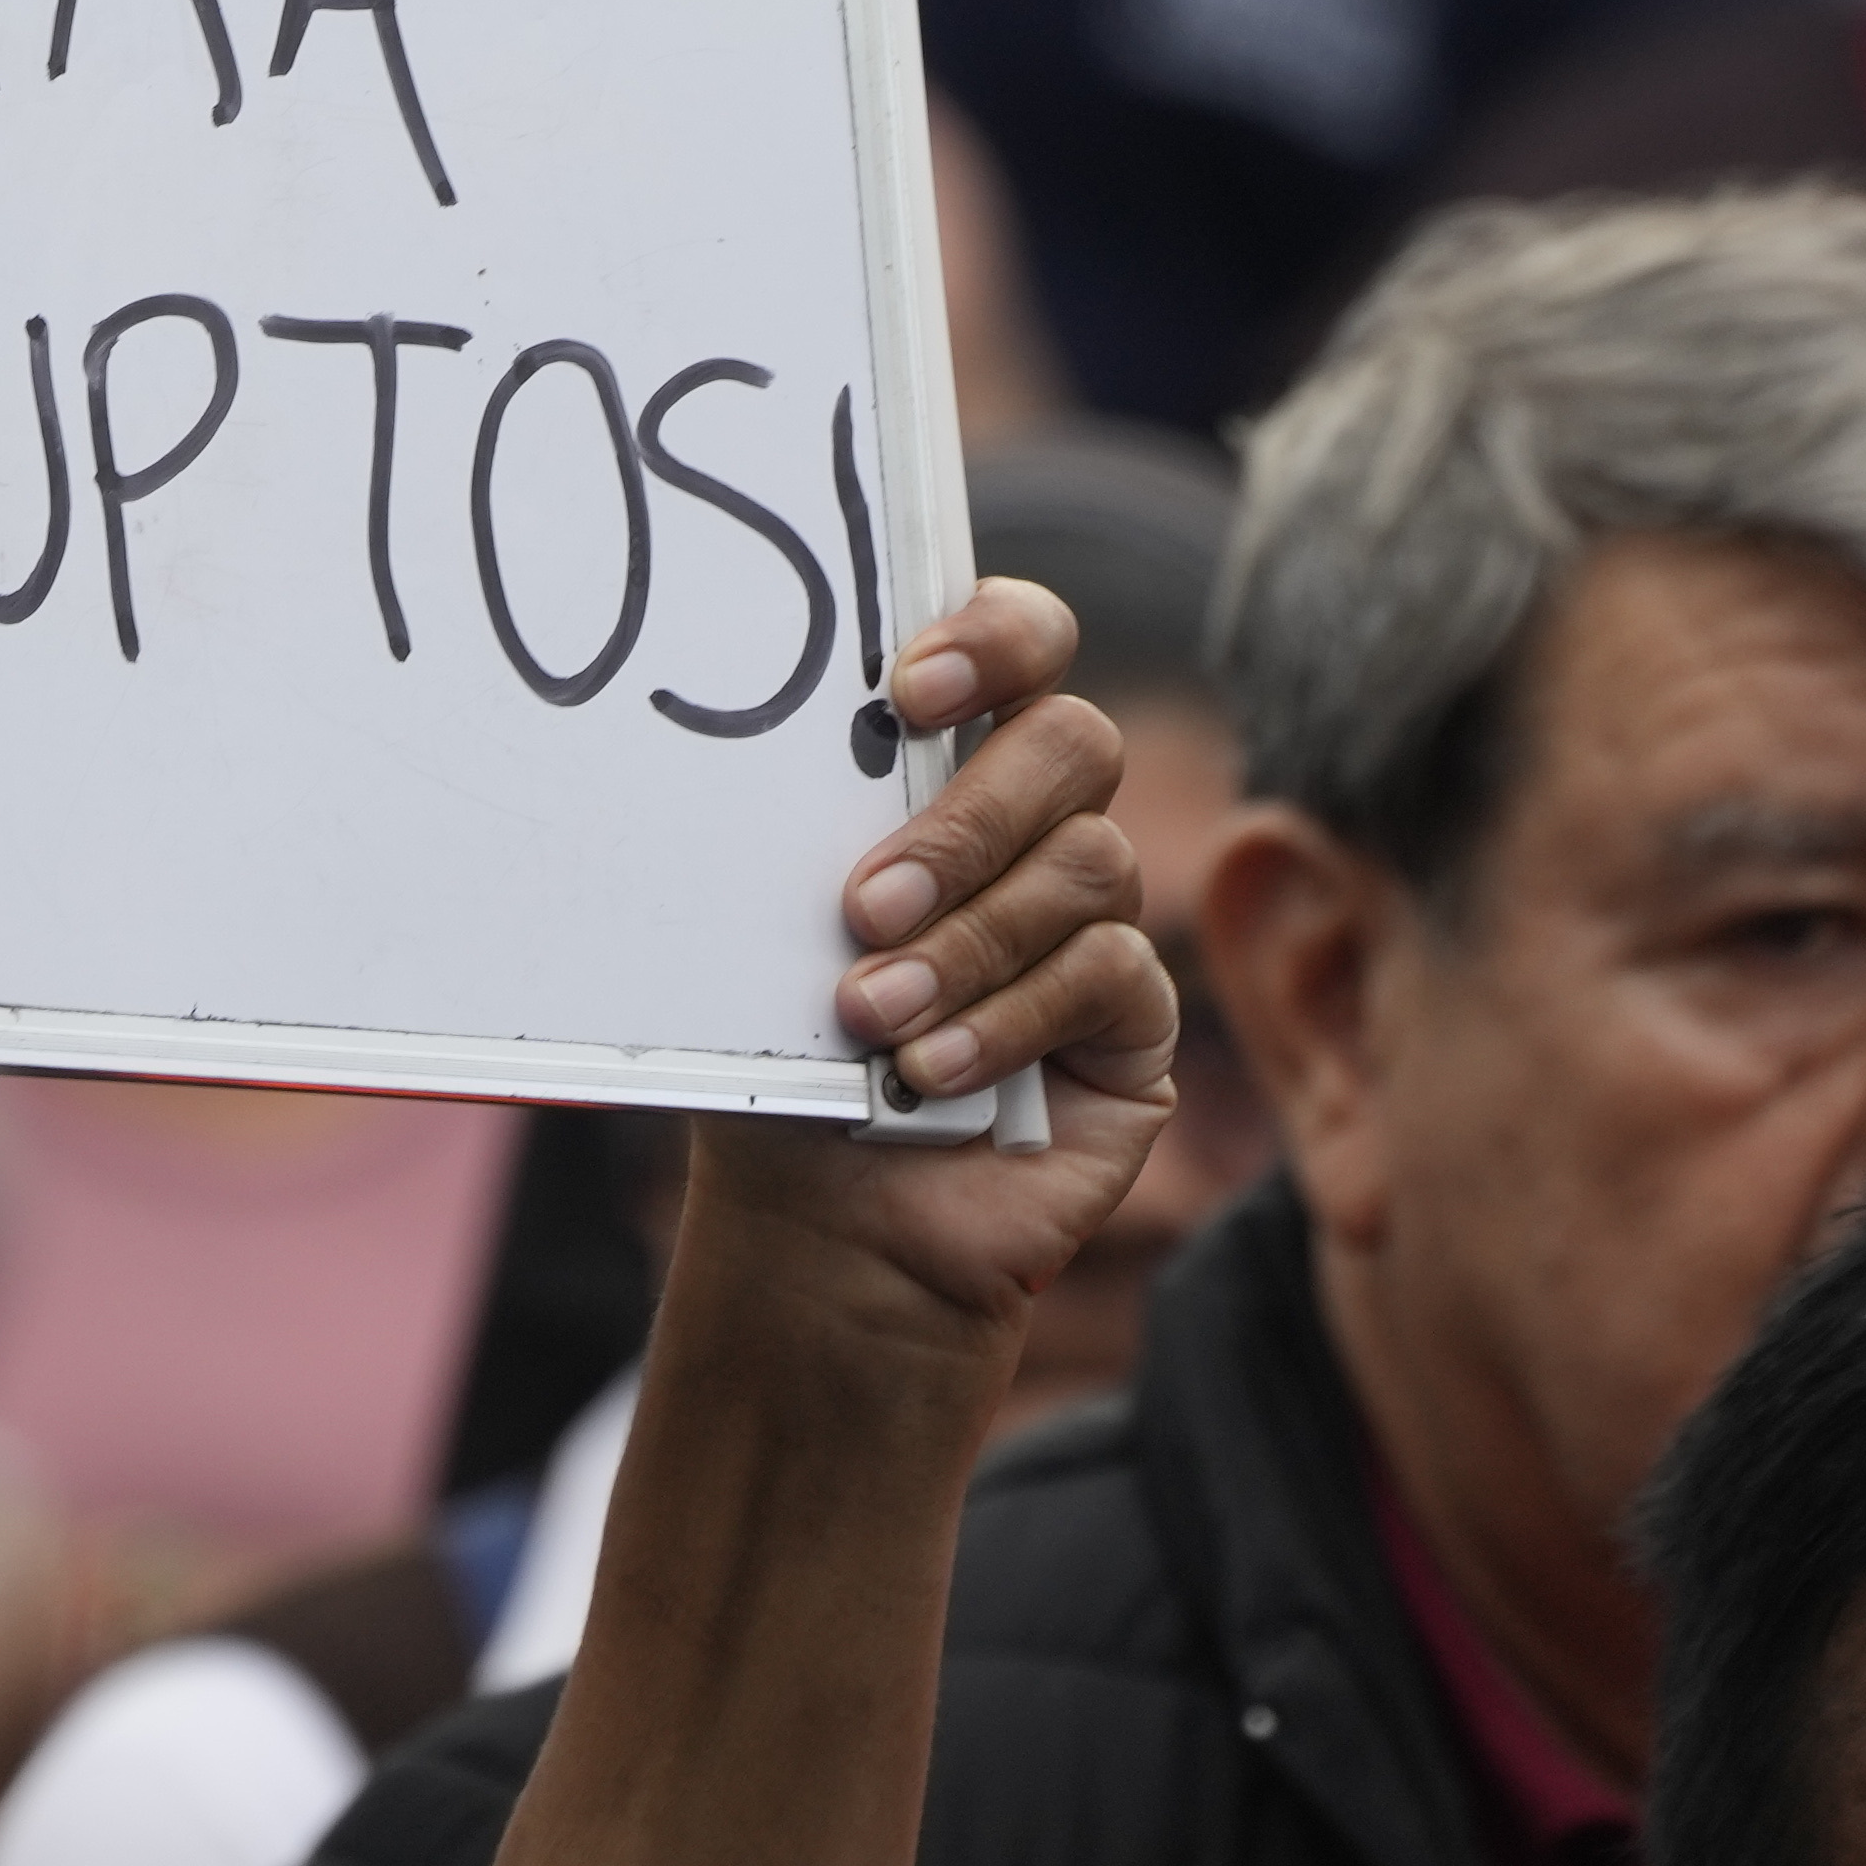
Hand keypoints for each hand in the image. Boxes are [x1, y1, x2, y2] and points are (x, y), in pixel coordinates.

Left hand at [696, 575, 1178, 1366]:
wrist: (825, 1229)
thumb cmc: (786, 1063)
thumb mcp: (765, 941)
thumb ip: (785, 843)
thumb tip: (730, 758)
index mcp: (946, 771)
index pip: (1021, 642)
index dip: (994, 636)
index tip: (907, 690)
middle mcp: (1037, 827)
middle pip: (1073, 740)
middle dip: (968, 818)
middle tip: (863, 901)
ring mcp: (1097, 922)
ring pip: (1088, 865)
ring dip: (967, 942)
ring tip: (870, 1016)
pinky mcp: (1134, 1023)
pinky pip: (1108, 975)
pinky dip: (1008, 1020)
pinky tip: (930, 1074)